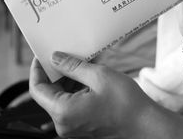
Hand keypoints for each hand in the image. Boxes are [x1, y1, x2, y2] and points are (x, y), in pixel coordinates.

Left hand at [30, 53, 167, 138]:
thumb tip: (55, 58)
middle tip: (68, 54)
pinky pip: (71, 106)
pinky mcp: (81, 127)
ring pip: (61, 99)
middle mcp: (63, 124)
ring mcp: (72, 128)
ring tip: (83, 64)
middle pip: (48, 94)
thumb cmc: (125, 102)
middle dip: (56, 73)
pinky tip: (89, 78)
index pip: (37, 89)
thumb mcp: (99, 76)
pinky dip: (76, 91)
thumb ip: (73, 67)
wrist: (145, 125)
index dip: (37, 70)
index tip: (43, 54)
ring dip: (68, 81)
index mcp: (63, 112)